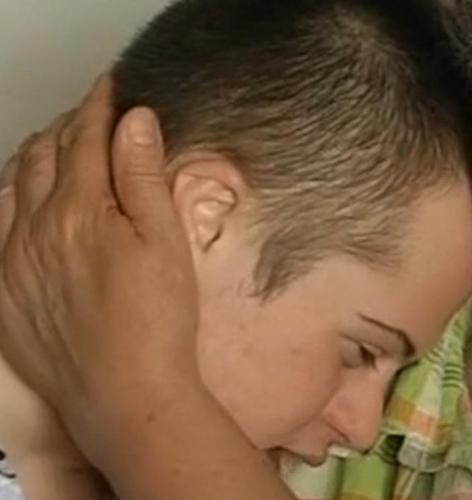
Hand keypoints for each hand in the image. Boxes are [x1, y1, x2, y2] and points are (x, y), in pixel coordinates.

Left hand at [0, 77, 291, 499]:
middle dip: (66, 126)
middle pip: (44, 156)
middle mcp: (35, 227)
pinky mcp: (4, 294)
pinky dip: (10, 200)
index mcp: (80, 209)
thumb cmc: (156, 319)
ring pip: (13, 188)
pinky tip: (22, 202)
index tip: (110, 86)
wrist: (124, 394)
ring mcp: (13, 261)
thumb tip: (134, 120)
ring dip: (34, 157)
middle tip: (89, 114)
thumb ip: (143, 176)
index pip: (85, 139)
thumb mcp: (164, 241)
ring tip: (53, 146)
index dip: (98, 106)